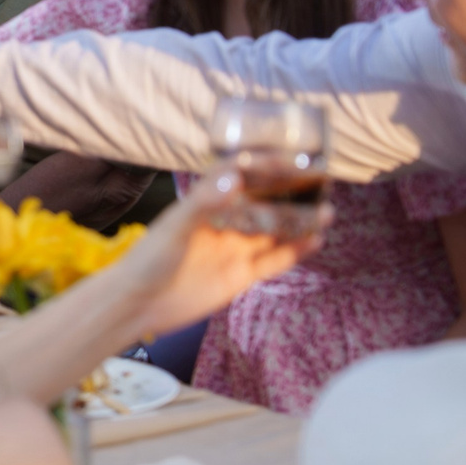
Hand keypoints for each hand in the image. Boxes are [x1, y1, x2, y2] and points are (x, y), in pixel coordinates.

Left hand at [118, 171, 327, 337]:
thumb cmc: (147, 259)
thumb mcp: (175, 227)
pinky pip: (272, 261)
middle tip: (320, 183)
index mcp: (204, 203)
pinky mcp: (239, 276)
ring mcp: (232, 249)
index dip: (265, 167)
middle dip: (289, 194)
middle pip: (262, 204)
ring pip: (273, 232)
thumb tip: (234, 177)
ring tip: (327, 211)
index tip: (291, 158)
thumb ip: (204, 202)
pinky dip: (294, 251)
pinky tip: (315, 240)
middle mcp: (222, 223)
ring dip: (298, 223)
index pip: (240, 177)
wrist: (139, 305)